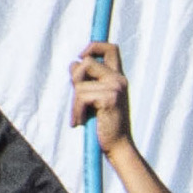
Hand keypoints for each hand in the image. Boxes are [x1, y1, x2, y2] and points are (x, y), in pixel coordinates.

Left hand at [70, 42, 134, 156]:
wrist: (118, 146)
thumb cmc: (104, 125)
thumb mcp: (95, 99)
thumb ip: (87, 81)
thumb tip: (73, 64)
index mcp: (117, 77)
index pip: (110, 48)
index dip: (94, 45)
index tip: (82, 56)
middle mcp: (119, 79)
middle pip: (87, 61)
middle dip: (75, 78)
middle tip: (78, 99)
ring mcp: (116, 87)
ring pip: (80, 83)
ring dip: (74, 103)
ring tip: (79, 116)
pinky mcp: (110, 98)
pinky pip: (81, 96)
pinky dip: (76, 111)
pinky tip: (80, 122)